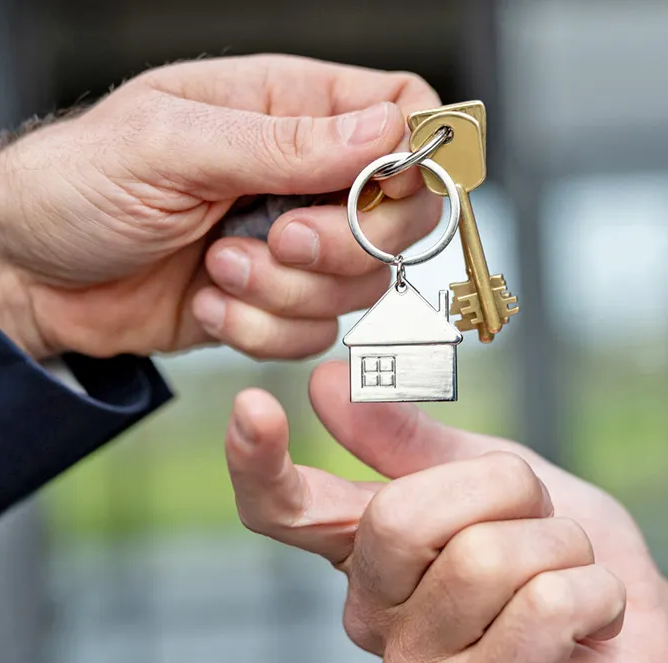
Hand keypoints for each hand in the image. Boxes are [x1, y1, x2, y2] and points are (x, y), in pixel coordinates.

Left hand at [0, 56, 440, 359]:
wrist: (33, 275)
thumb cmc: (78, 185)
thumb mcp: (171, 145)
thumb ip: (283, 142)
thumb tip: (385, 130)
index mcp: (287, 109)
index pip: (400, 113)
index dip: (415, 155)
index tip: (383, 191)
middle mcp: (304, 178)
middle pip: (401, 217)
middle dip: (345, 244)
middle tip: (278, 236)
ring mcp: (295, 247)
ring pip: (359, 287)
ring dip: (284, 291)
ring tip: (216, 264)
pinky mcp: (276, 304)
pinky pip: (314, 335)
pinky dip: (259, 330)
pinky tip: (210, 300)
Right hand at [224, 361, 667, 662]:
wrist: (644, 637)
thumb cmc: (557, 551)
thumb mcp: (488, 473)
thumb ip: (407, 438)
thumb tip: (328, 384)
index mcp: (368, 549)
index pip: (286, 511)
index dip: (258, 463)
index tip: (253, 408)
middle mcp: (374, 611)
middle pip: (403, 515)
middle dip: (505, 491)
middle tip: (539, 518)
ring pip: (486, 558)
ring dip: (559, 546)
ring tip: (566, 575)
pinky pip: (541, 607)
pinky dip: (592, 593)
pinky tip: (589, 623)